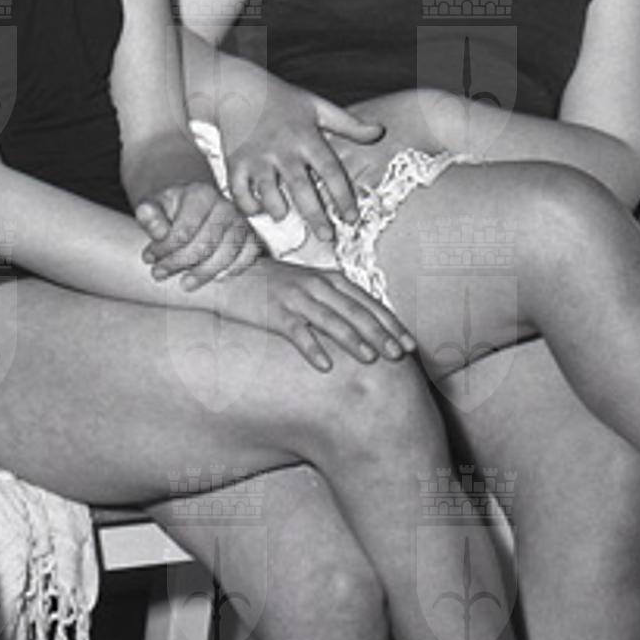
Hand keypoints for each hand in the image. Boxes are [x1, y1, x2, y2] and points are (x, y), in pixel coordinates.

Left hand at [138, 180, 261, 285]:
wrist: (193, 204)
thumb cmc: (173, 208)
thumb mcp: (155, 206)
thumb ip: (150, 216)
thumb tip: (158, 233)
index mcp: (200, 194)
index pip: (184, 230)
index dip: (164, 249)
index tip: (148, 259)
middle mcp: (225, 206)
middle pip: (205, 245)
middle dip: (179, 263)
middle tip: (158, 274)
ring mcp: (241, 221)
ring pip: (226, 254)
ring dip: (203, 273)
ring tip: (183, 283)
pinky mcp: (251, 236)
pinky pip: (247, 257)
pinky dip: (232, 270)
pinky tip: (215, 278)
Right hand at [212, 257, 417, 372]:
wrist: (229, 274)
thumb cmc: (271, 284)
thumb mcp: (306, 285)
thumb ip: (332, 300)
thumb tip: (363, 325)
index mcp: (327, 279)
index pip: (367, 302)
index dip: (390, 322)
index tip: (410, 343)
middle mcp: (315, 286)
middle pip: (355, 311)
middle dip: (380, 333)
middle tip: (400, 355)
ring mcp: (295, 298)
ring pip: (331, 320)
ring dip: (353, 339)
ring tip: (372, 358)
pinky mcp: (274, 313)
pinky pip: (297, 332)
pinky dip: (312, 348)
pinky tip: (325, 364)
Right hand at [221, 78, 383, 242]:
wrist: (236, 88)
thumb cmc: (282, 99)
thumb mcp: (317, 106)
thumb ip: (349, 123)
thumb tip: (379, 131)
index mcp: (306, 137)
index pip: (330, 171)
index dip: (343, 197)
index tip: (352, 219)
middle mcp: (283, 149)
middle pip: (302, 189)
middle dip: (316, 217)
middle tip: (327, 238)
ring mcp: (257, 157)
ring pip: (269, 194)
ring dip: (279, 210)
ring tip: (286, 217)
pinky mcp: (235, 162)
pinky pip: (240, 192)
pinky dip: (248, 205)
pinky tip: (258, 208)